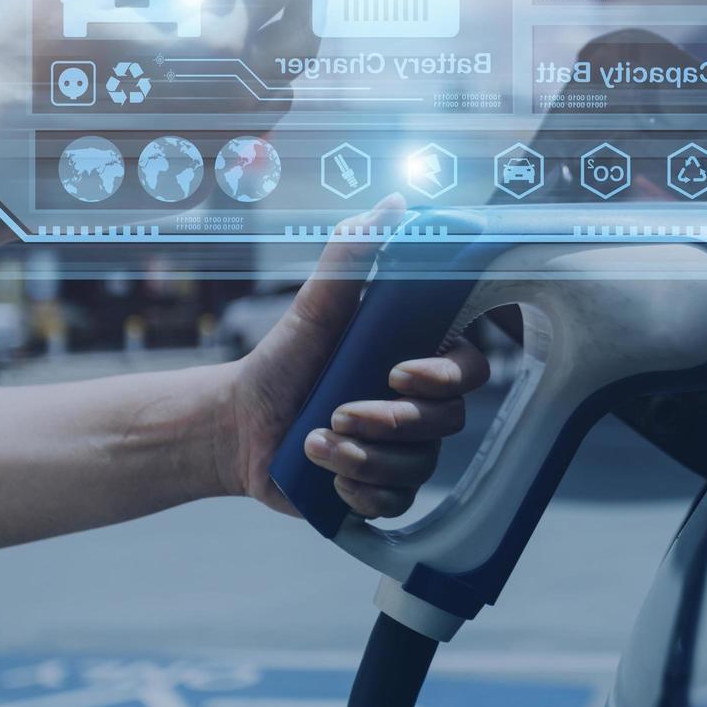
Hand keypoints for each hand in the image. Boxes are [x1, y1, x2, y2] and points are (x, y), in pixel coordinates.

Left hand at [219, 195, 490, 517]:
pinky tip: (326, 475)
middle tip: (339, 412)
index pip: (469, 371)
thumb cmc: (282, 362)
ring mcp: (406, 454)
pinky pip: (397, 504)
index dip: (444, 376)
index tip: (397, 373)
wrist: (236, 427)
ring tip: (314, 443)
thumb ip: (353, 258)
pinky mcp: (382, 492)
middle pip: (448, 423)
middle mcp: (421, 409)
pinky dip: (360, 492)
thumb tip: (394, 203)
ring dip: (364, 457)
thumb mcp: (315, 307)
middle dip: (391, 422)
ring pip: (419, 466)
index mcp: (417, 361)